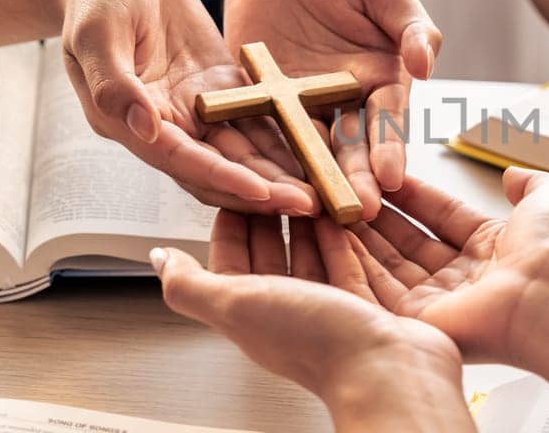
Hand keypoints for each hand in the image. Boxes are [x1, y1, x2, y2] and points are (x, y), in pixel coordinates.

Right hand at [57, 0, 318, 215]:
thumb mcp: (95, 32)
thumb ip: (114, 82)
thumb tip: (144, 127)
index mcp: (128, 121)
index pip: (182, 161)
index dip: (222, 178)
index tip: (261, 191)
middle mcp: (166, 124)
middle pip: (219, 169)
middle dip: (262, 190)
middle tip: (310, 205)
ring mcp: (195, 108)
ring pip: (243, 151)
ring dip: (280, 172)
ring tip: (322, 190)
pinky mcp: (219, 86)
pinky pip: (256, 116)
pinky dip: (284, 135)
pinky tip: (320, 147)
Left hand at [153, 212, 470, 428]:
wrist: (389, 372)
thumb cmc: (317, 342)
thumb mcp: (237, 305)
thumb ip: (191, 284)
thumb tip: (159, 261)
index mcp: (250, 311)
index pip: (231, 257)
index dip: (231, 220)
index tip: (238, 184)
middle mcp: (287, 310)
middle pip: (271, 252)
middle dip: (271, 213)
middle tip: (276, 177)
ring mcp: (327, 309)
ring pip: (310, 254)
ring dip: (307, 221)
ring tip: (310, 189)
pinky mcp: (365, 305)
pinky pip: (349, 263)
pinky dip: (342, 237)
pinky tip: (344, 218)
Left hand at [225, 0, 441, 219]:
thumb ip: (411, 25)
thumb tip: (426, 65)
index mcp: (381, 83)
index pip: (387, 122)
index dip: (390, 150)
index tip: (392, 178)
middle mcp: (343, 104)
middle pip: (349, 148)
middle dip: (353, 180)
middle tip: (356, 212)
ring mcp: (300, 107)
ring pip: (304, 149)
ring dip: (308, 179)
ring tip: (312, 210)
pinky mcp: (259, 99)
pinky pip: (256, 126)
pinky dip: (258, 152)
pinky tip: (256, 178)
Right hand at [337, 168, 548, 363]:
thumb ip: (531, 184)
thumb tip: (514, 174)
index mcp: (493, 248)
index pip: (440, 216)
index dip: (409, 194)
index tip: (378, 172)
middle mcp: (464, 278)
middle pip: (407, 243)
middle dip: (374, 215)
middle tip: (340, 188)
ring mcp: (440, 304)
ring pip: (385, 267)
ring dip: (354, 237)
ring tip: (324, 205)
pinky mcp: (418, 324)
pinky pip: (373, 292)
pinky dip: (347, 264)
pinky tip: (326, 234)